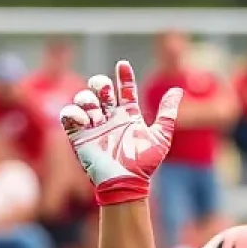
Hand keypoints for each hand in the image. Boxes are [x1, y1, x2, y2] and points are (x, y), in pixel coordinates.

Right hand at [60, 60, 181, 205]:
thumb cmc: (144, 164)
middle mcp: (110, 118)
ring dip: (88, 99)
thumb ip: (167, 113)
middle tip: (104, 90)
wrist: (125, 182)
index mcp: (128, 116)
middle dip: (99, 82)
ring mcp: (94, 125)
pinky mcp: (79, 135)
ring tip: (96, 113)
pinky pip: (68, 115)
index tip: (123, 65)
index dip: (123, 76)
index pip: (125, 90)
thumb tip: (178, 90)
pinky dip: (74, 112)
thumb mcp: (160, 137)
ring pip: (84, 98)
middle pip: (100, 88)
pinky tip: (85, 121)